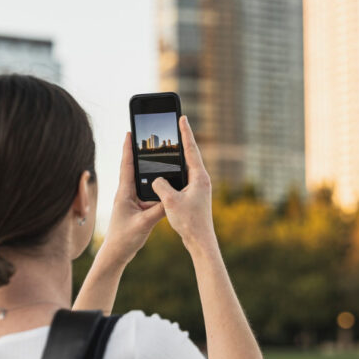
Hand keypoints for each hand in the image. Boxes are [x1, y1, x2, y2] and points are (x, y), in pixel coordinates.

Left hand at [100, 131, 166, 262]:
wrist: (117, 253)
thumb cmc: (124, 239)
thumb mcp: (144, 224)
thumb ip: (158, 211)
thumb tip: (172, 198)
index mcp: (124, 193)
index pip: (126, 166)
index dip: (128, 148)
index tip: (130, 132)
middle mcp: (127, 194)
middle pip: (135, 169)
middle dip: (140, 153)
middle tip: (147, 137)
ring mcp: (133, 201)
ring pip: (144, 181)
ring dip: (150, 169)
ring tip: (159, 155)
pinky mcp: (139, 208)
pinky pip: (149, 194)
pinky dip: (157, 187)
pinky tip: (166, 182)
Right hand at [151, 115, 214, 250]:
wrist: (200, 240)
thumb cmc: (189, 222)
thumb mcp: (170, 202)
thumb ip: (161, 186)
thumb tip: (156, 179)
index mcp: (199, 177)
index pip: (191, 150)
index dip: (185, 133)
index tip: (182, 118)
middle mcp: (201, 180)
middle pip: (190, 155)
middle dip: (182, 140)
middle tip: (176, 125)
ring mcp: (198, 188)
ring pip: (186, 167)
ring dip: (178, 156)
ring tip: (170, 143)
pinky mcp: (194, 196)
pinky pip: (183, 178)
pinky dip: (176, 171)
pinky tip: (167, 170)